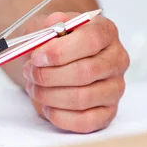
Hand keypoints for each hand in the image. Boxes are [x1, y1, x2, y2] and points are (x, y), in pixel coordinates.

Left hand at [22, 12, 128, 132]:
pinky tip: (47, 106)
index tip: (36, 57)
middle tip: (30, 73)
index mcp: (105, 32)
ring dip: (50, 96)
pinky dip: (60, 116)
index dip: (59, 52)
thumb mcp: (45, 26)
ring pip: (83, 98)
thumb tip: (53, 24)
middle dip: (49, 76)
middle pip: (85, 72)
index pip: (89, 40)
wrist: (56, 61)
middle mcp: (116, 59)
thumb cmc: (53, 44)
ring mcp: (115, 87)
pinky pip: (86, 121)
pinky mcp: (108, 112)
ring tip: (35, 88)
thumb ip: (48, 25)